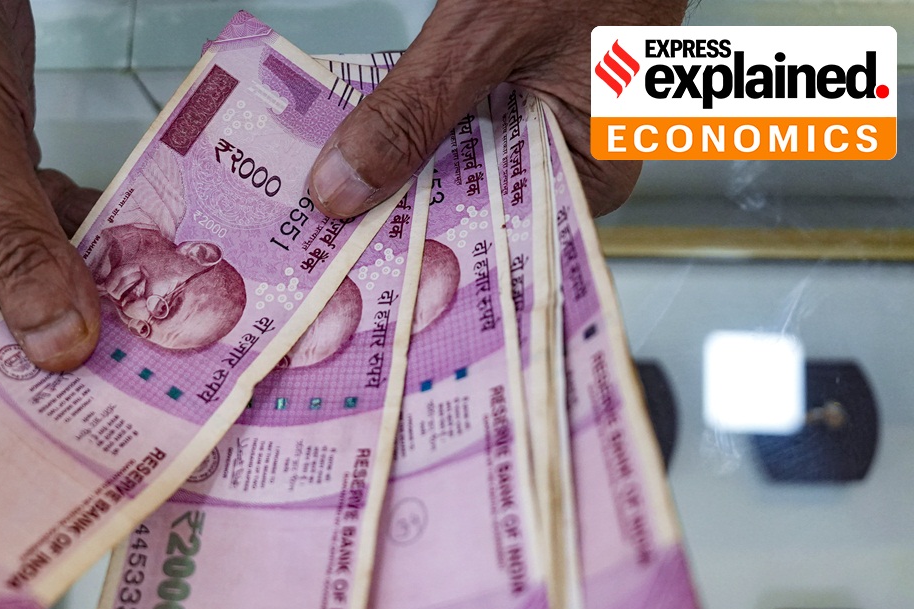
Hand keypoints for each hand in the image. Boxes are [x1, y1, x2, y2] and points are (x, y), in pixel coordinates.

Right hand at [0, 0, 101, 370]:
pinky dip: (88, 226)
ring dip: (84, 270)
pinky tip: (128, 231)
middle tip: (128, 334)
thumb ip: (11, 236)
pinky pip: (49, 226)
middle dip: (57, 311)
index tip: (78, 360)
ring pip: (30, 271)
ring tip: (144, 283)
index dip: (7, 347)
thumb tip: (54, 334)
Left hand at [309, 0, 685, 218]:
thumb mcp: (485, 35)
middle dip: (400, 212)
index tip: (356, 261)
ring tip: (336, 190)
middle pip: (470, 207)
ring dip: (399, 168)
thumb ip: (414, 112)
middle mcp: (568, 156)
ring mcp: (540, 124)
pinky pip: (454, 128)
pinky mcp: (512, 95)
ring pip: (455, 166)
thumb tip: (347, 183)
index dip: (425, 251)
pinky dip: (413, 128)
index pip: (499, 237)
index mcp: (592, 167)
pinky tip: (365, 141)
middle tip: (328, 230)